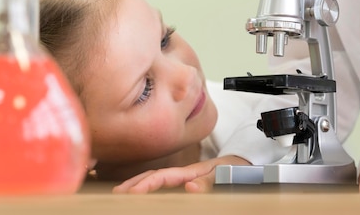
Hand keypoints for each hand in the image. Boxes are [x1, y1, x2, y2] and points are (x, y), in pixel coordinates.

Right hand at [112, 155, 248, 193]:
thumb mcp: (225, 176)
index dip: (144, 185)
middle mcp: (183, 174)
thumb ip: (209, 183)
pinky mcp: (186, 184)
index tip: (130, 193)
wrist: (244, 166)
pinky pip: (164, 186)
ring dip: (137, 185)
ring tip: (120, 193)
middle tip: (115, 193)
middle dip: (133, 183)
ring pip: (155, 180)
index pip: (161, 177)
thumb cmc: (234, 171)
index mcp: (190, 172)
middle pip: (153, 177)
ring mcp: (183, 179)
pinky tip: (141, 195)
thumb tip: (190, 188)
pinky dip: (149, 189)